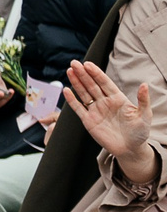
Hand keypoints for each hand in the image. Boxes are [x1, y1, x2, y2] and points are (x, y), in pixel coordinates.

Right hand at [64, 60, 158, 187]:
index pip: (104, 82)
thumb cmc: (140, 132)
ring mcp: (96, 111)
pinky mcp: (89, 121)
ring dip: (76, 83)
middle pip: (91, 85)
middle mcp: (105, 102)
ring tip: (69, 71)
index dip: (96, 73)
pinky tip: (66, 91)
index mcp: (117, 98)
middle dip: (83, 74)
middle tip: (74, 63)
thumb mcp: (144, 114)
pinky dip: (72, 100)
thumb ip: (143, 99)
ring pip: (83, 94)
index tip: (88, 64)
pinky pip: (78, 109)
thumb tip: (145, 84)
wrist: (130, 149)